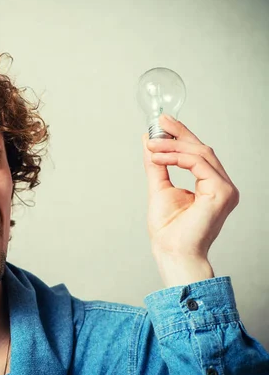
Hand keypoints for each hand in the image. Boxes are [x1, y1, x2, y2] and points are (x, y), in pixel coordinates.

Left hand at [141, 114, 239, 287]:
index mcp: (210, 186)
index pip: (198, 154)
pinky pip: (199, 163)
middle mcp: (222, 186)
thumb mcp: (159, 188)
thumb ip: (157, 164)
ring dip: (172, 145)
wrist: (171, 251)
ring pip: (201, 153)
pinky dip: (177, 156)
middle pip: (202, 149)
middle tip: (159, 123)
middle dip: (179, 134)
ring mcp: (225, 189)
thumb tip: (149, 140)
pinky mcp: (222, 192)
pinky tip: (158, 156)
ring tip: (151, 144)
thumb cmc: (168, 230)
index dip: (181, 136)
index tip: (162, 123)